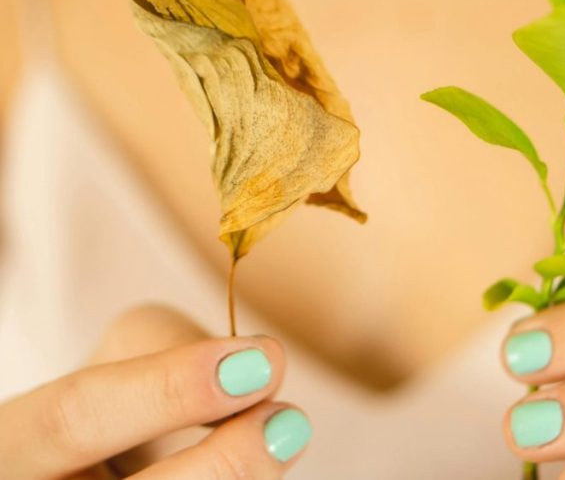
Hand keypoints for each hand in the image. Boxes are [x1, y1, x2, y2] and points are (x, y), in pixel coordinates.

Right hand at [0, 305, 310, 478]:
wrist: (91, 460)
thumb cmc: (117, 392)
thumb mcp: (127, 348)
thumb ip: (175, 347)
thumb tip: (256, 368)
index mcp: (12, 441)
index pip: (77, 416)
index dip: (172, 387)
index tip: (262, 360)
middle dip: (224, 462)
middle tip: (288, 418)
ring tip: (286, 434)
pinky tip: (255, 469)